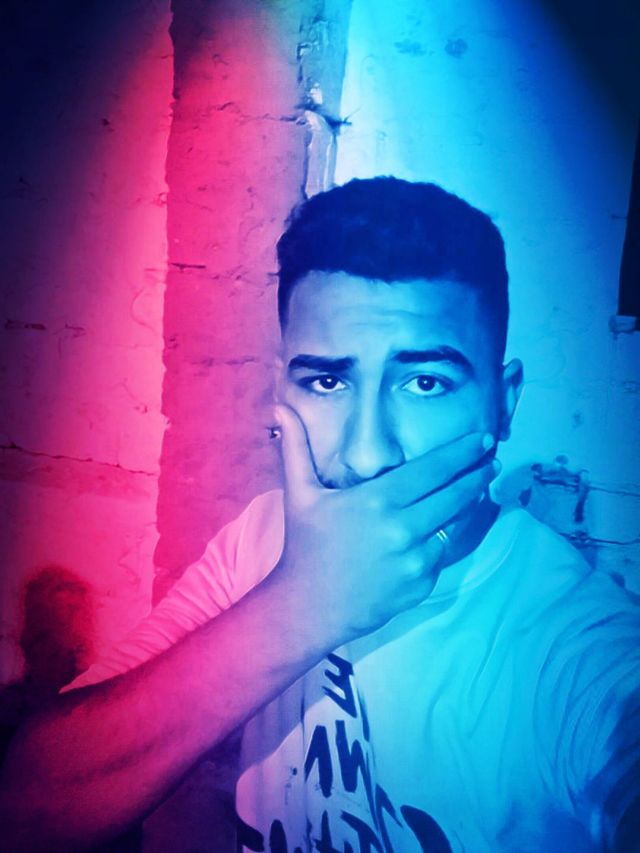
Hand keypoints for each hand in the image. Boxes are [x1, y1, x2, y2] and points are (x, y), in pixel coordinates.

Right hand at [271, 404, 497, 648]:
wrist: (308, 607)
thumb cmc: (305, 546)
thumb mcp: (300, 494)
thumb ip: (296, 449)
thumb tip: (279, 410)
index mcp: (378, 500)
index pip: (433, 469)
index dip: (463, 453)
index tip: (484, 440)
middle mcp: (403, 527)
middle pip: (455, 495)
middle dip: (477, 474)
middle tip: (491, 459)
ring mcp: (415, 559)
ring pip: (452, 525)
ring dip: (465, 506)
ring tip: (474, 489)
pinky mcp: (421, 583)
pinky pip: (440, 554)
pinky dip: (441, 540)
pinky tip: (438, 530)